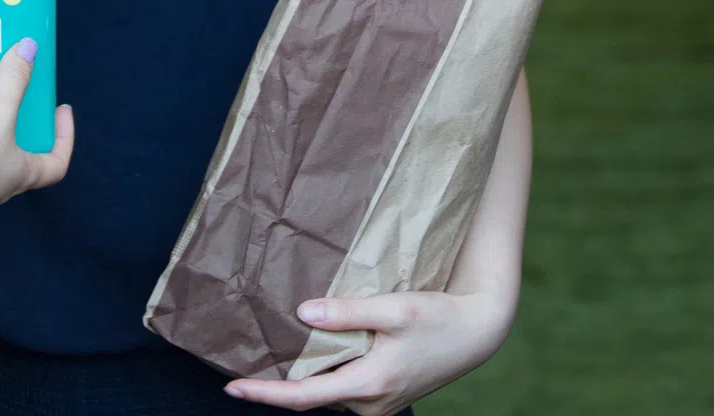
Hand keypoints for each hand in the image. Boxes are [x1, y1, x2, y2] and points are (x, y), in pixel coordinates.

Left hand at [223, 288, 513, 413]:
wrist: (480, 332)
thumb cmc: (441, 318)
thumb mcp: (395, 309)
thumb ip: (348, 312)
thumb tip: (304, 314)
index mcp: (368, 385)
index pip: (303, 398)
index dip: (265, 394)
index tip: (233, 386)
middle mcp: (370, 404)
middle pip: (313, 397)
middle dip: (282, 383)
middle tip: (250, 362)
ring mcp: (379, 405)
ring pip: (331, 393)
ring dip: (308, 377)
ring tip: (281, 353)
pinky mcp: (387, 397)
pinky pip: (347, 389)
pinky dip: (329, 374)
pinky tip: (322, 352)